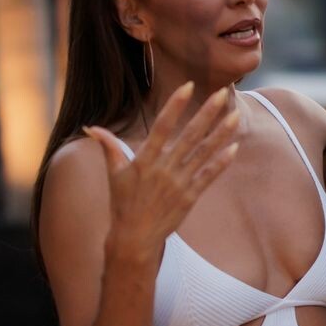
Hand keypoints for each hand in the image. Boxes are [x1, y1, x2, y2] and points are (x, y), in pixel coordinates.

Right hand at [85, 83, 240, 263]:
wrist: (134, 239)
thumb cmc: (122, 204)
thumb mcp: (114, 174)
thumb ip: (108, 147)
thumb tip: (90, 128)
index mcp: (145, 160)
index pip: (161, 126)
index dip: (175, 105)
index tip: (188, 86)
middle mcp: (163, 169)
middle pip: (188, 136)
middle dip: (206, 114)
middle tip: (221, 93)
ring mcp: (178, 183)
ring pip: (203, 153)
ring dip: (220, 134)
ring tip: (235, 116)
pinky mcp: (190, 197)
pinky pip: (208, 176)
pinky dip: (221, 163)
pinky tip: (234, 148)